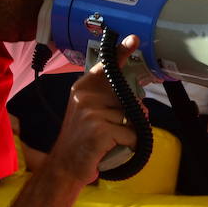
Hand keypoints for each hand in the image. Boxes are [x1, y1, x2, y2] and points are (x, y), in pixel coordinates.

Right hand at [48, 35, 139, 182]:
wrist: (64, 167)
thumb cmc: (83, 141)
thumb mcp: (91, 113)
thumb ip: (111, 102)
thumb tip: (143, 106)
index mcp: (83, 88)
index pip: (106, 66)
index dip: (122, 52)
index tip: (134, 39)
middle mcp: (85, 96)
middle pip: (128, 98)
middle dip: (130, 116)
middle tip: (109, 131)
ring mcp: (91, 112)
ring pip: (132, 118)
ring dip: (128, 133)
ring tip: (108, 142)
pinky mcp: (99, 129)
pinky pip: (131, 134)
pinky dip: (129, 145)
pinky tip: (111, 149)